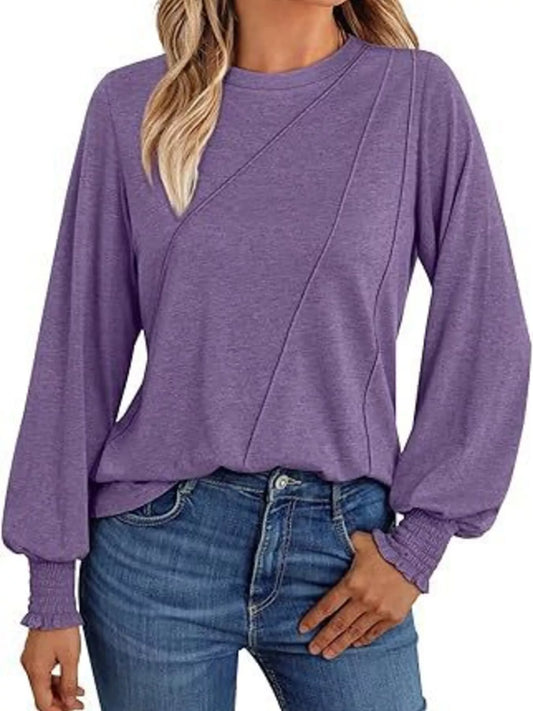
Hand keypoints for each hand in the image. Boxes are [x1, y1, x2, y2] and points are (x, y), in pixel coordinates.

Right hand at [20, 627, 84, 710]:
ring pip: (44, 683)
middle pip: (43, 694)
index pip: (43, 703)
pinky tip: (70, 678)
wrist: (53, 603)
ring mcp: (31, 659)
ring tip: (79, 693)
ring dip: (60, 690)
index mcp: (36, 671)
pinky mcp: (35, 651)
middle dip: (61, 702)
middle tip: (78, 705)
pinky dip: (56, 678)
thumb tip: (70, 702)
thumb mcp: (71, 657)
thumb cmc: (62, 626)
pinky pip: (44, 671)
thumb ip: (70, 682)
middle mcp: (30, 667)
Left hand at [298, 530, 419, 658]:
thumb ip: (345, 542)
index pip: (327, 606)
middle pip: (338, 624)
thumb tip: (334, 535)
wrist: (413, 557)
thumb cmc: (385, 547)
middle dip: (323, 639)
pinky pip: (374, 633)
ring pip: (354, 633)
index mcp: (352, 583)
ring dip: (340, 645)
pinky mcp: (393, 617)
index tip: (302, 629)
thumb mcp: (360, 541)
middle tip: (312, 649)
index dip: (313, 619)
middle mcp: (363, 600)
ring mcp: (379, 611)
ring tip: (328, 654)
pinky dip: (363, 640)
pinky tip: (354, 645)